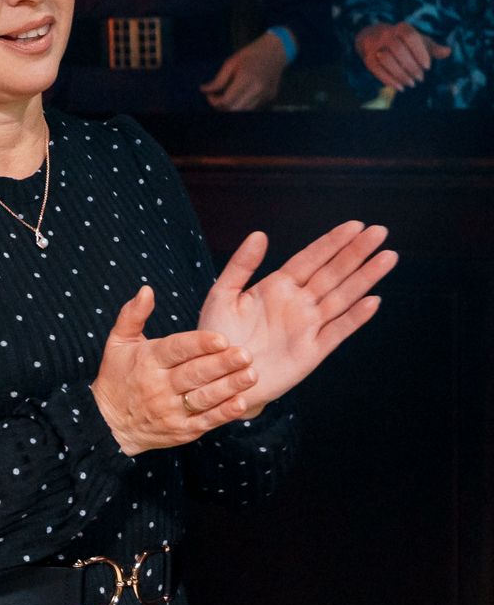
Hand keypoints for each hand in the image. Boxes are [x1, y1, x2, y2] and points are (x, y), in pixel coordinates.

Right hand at [91, 286, 258, 456]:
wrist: (108, 423)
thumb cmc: (117, 376)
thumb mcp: (117, 343)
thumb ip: (133, 315)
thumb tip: (146, 290)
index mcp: (147, 361)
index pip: (175, 350)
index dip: (198, 344)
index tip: (221, 338)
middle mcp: (158, 386)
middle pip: (194, 374)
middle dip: (221, 364)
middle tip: (246, 354)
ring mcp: (170, 410)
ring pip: (203, 397)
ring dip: (229, 387)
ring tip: (251, 375)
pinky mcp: (181, 430)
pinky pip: (205, 421)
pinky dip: (223, 413)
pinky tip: (240, 402)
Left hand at [197, 224, 395, 410]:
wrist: (219, 378)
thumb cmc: (216, 337)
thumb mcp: (221, 296)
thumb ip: (241, 266)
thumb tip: (260, 234)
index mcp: (276, 287)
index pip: (310, 259)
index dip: (332, 243)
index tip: (355, 225)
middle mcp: (297, 303)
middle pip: (332, 273)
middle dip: (355, 253)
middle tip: (379, 232)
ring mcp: (307, 326)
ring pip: (342, 297)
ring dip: (365, 278)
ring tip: (387, 257)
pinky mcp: (312, 351)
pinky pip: (338, 331)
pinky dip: (355, 317)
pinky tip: (373, 301)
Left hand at [200, 34, 286, 111]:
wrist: (276, 50)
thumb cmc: (252, 54)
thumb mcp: (231, 63)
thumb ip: (218, 80)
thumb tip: (204, 90)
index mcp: (246, 79)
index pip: (227, 102)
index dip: (214, 102)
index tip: (209, 95)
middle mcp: (258, 89)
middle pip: (234, 110)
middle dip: (221, 107)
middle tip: (216, 98)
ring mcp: (265, 94)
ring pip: (244, 111)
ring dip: (232, 107)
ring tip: (227, 96)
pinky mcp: (270, 96)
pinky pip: (253, 107)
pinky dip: (243, 104)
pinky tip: (240, 94)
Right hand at [355, 22, 451, 92]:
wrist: (372, 37)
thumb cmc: (402, 41)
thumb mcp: (418, 41)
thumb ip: (432, 47)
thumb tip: (447, 51)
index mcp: (401, 28)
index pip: (411, 37)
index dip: (420, 53)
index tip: (428, 67)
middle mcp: (386, 34)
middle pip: (398, 50)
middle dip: (411, 67)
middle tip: (420, 78)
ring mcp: (375, 46)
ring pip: (387, 60)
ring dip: (400, 74)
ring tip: (411, 83)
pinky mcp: (367, 58)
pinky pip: (377, 69)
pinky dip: (388, 80)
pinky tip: (399, 87)